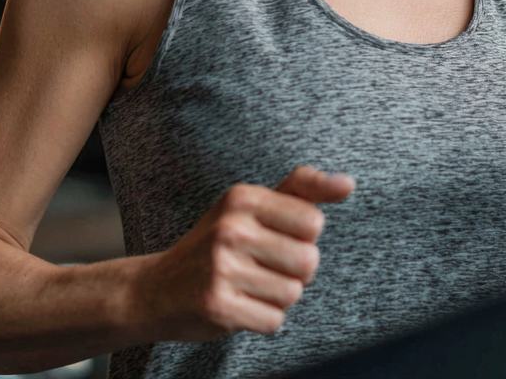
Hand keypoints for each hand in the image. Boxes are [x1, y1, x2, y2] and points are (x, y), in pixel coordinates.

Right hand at [138, 165, 353, 340]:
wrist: (156, 289)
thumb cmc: (218, 243)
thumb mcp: (252, 206)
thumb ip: (302, 190)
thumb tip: (349, 183)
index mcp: (242, 197)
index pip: (314, 222)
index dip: (303, 237)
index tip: (277, 239)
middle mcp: (231, 228)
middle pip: (309, 261)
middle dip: (296, 272)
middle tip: (264, 268)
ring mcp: (221, 267)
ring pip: (293, 294)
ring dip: (278, 297)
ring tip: (250, 287)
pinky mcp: (217, 306)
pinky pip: (273, 321)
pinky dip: (263, 320)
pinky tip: (240, 306)